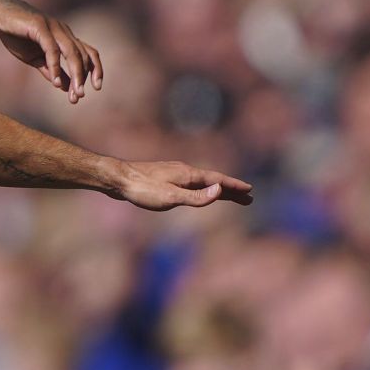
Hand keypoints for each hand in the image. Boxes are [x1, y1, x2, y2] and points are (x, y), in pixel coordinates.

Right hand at [0, 0, 103, 103]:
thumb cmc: (15, 34)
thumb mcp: (34, 58)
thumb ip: (49, 70)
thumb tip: (63, 86)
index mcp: (64, 37)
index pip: (87, 53)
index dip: (95, 69)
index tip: (96, 88)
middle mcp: (63, 31)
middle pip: (82, 55)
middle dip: (83, 77)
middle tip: (80, 96)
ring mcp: (53, 27)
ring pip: (72, 52)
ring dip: (75, 74)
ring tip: (74, 93)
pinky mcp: (40, 26)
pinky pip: (52, 48)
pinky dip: (55, 66)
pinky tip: (54, 82)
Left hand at [113, 161, 252, 211]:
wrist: (119, 178)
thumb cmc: (143, 190)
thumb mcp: (171, 197)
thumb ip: (196, 197)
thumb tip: (220, 192)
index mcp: (189, 175)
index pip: (218, 181)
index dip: (234, 187)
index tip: (250, 190)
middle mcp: (185, 171)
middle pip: (213, 182)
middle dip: (231, 190)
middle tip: (248, 198)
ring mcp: (175, 174)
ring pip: (202, 182)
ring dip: (217, 190)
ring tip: (228, 197)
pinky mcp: (165, 178)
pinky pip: (192, 183)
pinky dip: (202, 189)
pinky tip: (197, 192)